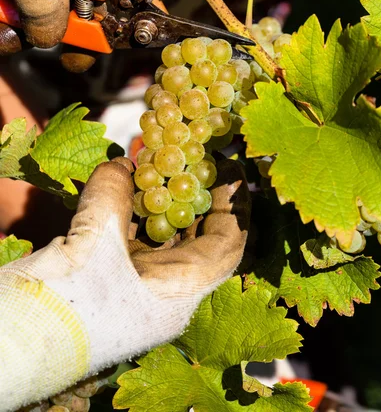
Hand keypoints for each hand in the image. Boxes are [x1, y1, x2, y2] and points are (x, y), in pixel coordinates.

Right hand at [0, 157, 249, 411]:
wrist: (11, 345)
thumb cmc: (63, 308)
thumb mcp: (93, 244)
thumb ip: (112, 196)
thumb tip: (124, 163)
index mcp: (178, 294)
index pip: (227, 246)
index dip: (235, 206)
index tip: (233, 170)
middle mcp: (164, 291)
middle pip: (197, 237)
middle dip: (196, 196)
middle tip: (195, 158)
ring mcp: (135, 286)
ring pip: (162, 236)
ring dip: (161, 199)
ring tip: (162, 161)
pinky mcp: (107, 279)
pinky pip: (131, 239)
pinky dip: (131, 209)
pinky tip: (125, 181)